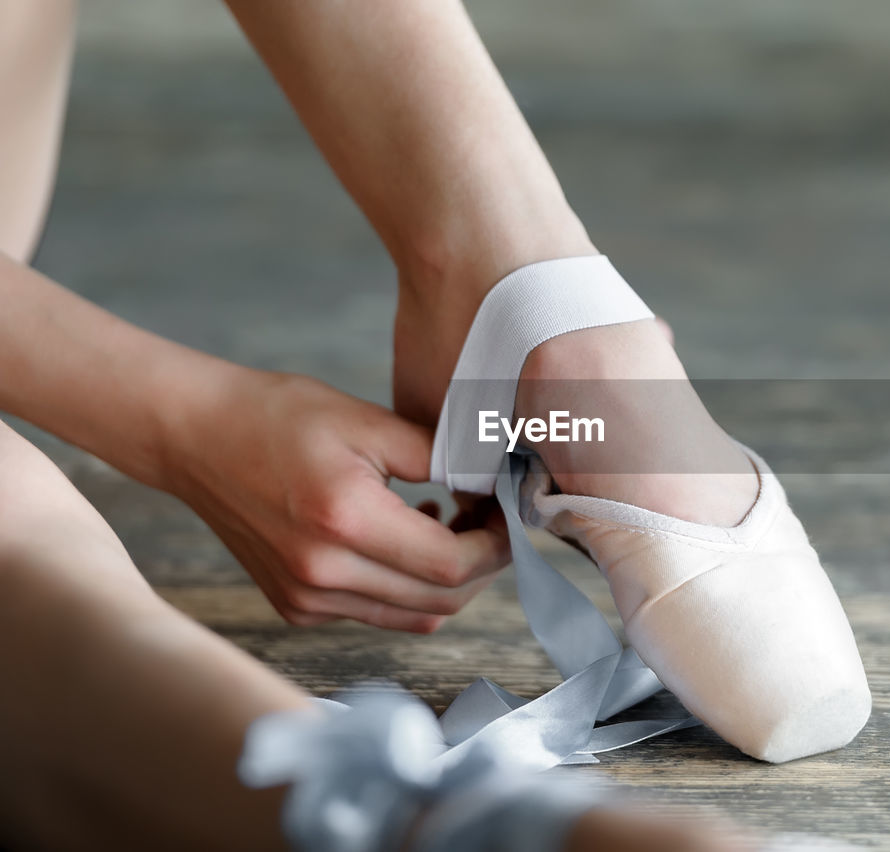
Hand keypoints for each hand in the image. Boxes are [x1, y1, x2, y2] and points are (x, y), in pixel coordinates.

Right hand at [160, 367, 508, 632]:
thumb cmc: (276, 414)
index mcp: (345, 521)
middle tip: (490, 520)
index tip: (506, 513)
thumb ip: (439, 455)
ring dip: (448, 580)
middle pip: (439, 601)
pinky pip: (376, 613)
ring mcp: (305, 598)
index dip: (495, 546)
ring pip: (413, 616)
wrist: (195, 436)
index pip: (451, 566)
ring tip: (453, 523)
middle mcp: (322, 573)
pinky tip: (406, 536)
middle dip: (482, 566)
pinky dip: (407, 586)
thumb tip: (493, 483)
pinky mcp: (295, 606)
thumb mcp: (367, 419)